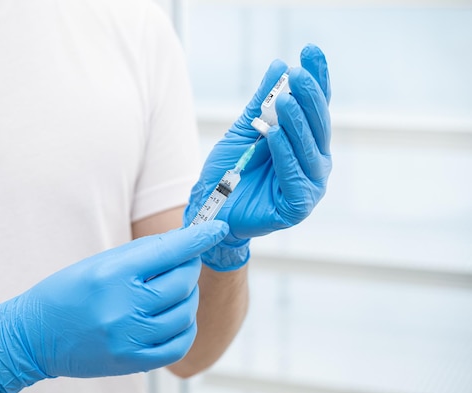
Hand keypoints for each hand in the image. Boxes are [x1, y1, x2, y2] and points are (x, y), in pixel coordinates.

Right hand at [0, 221, 228, 392]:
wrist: (33, 336)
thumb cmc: (65, 293)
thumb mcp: (99, 263)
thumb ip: (142, 254)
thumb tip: (181, 242)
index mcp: (112, 274)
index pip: (169, 251)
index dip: (199, 237)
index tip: (216, 226)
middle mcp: (123, 306)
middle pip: (182, 281)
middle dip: (189, 266)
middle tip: (183, 262)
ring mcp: (129, 337)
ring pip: (185, 312)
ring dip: (187, 297)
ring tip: (174, 290)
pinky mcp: (132, 361)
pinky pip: (178, 344)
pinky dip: (185, 327)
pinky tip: (175, 317)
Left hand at [184, 44, 331, 270]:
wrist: (210, 205)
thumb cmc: (230, 169)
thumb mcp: (244, 128)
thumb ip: (262, 101)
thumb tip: (279, 65)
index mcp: (306, 143)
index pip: (315, 108)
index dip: (316, 80)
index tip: (310, 51)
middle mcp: (313, 162)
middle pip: (317, 126)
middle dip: (309, 98)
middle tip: (298, 74)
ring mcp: (309, 186)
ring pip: (309, 150)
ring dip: (297, 124)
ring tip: (285, 101)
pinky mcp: (297, 207)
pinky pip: (295, 177)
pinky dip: (285, 155)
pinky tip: (273, 135)